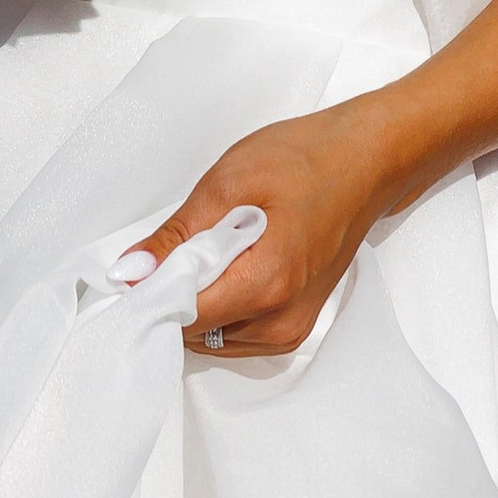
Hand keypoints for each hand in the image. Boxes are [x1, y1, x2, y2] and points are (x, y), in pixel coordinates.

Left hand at [119, 102, 393, 355]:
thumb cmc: (306, 160)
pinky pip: (236, 334)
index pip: (181, 318)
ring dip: (199, 301)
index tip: (137, 268)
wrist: (367, 160)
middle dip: (174, 295)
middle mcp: (280, 322)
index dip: (151, 293)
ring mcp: (292, 330)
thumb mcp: (229, 181)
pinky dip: (222, 306)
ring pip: (212, 337)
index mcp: (265, 285)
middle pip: (194, 333)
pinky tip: (232, 264)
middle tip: (181, 244)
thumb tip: (129, 272)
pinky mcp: (296, 326)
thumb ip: (177, 234)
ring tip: (215, 248)